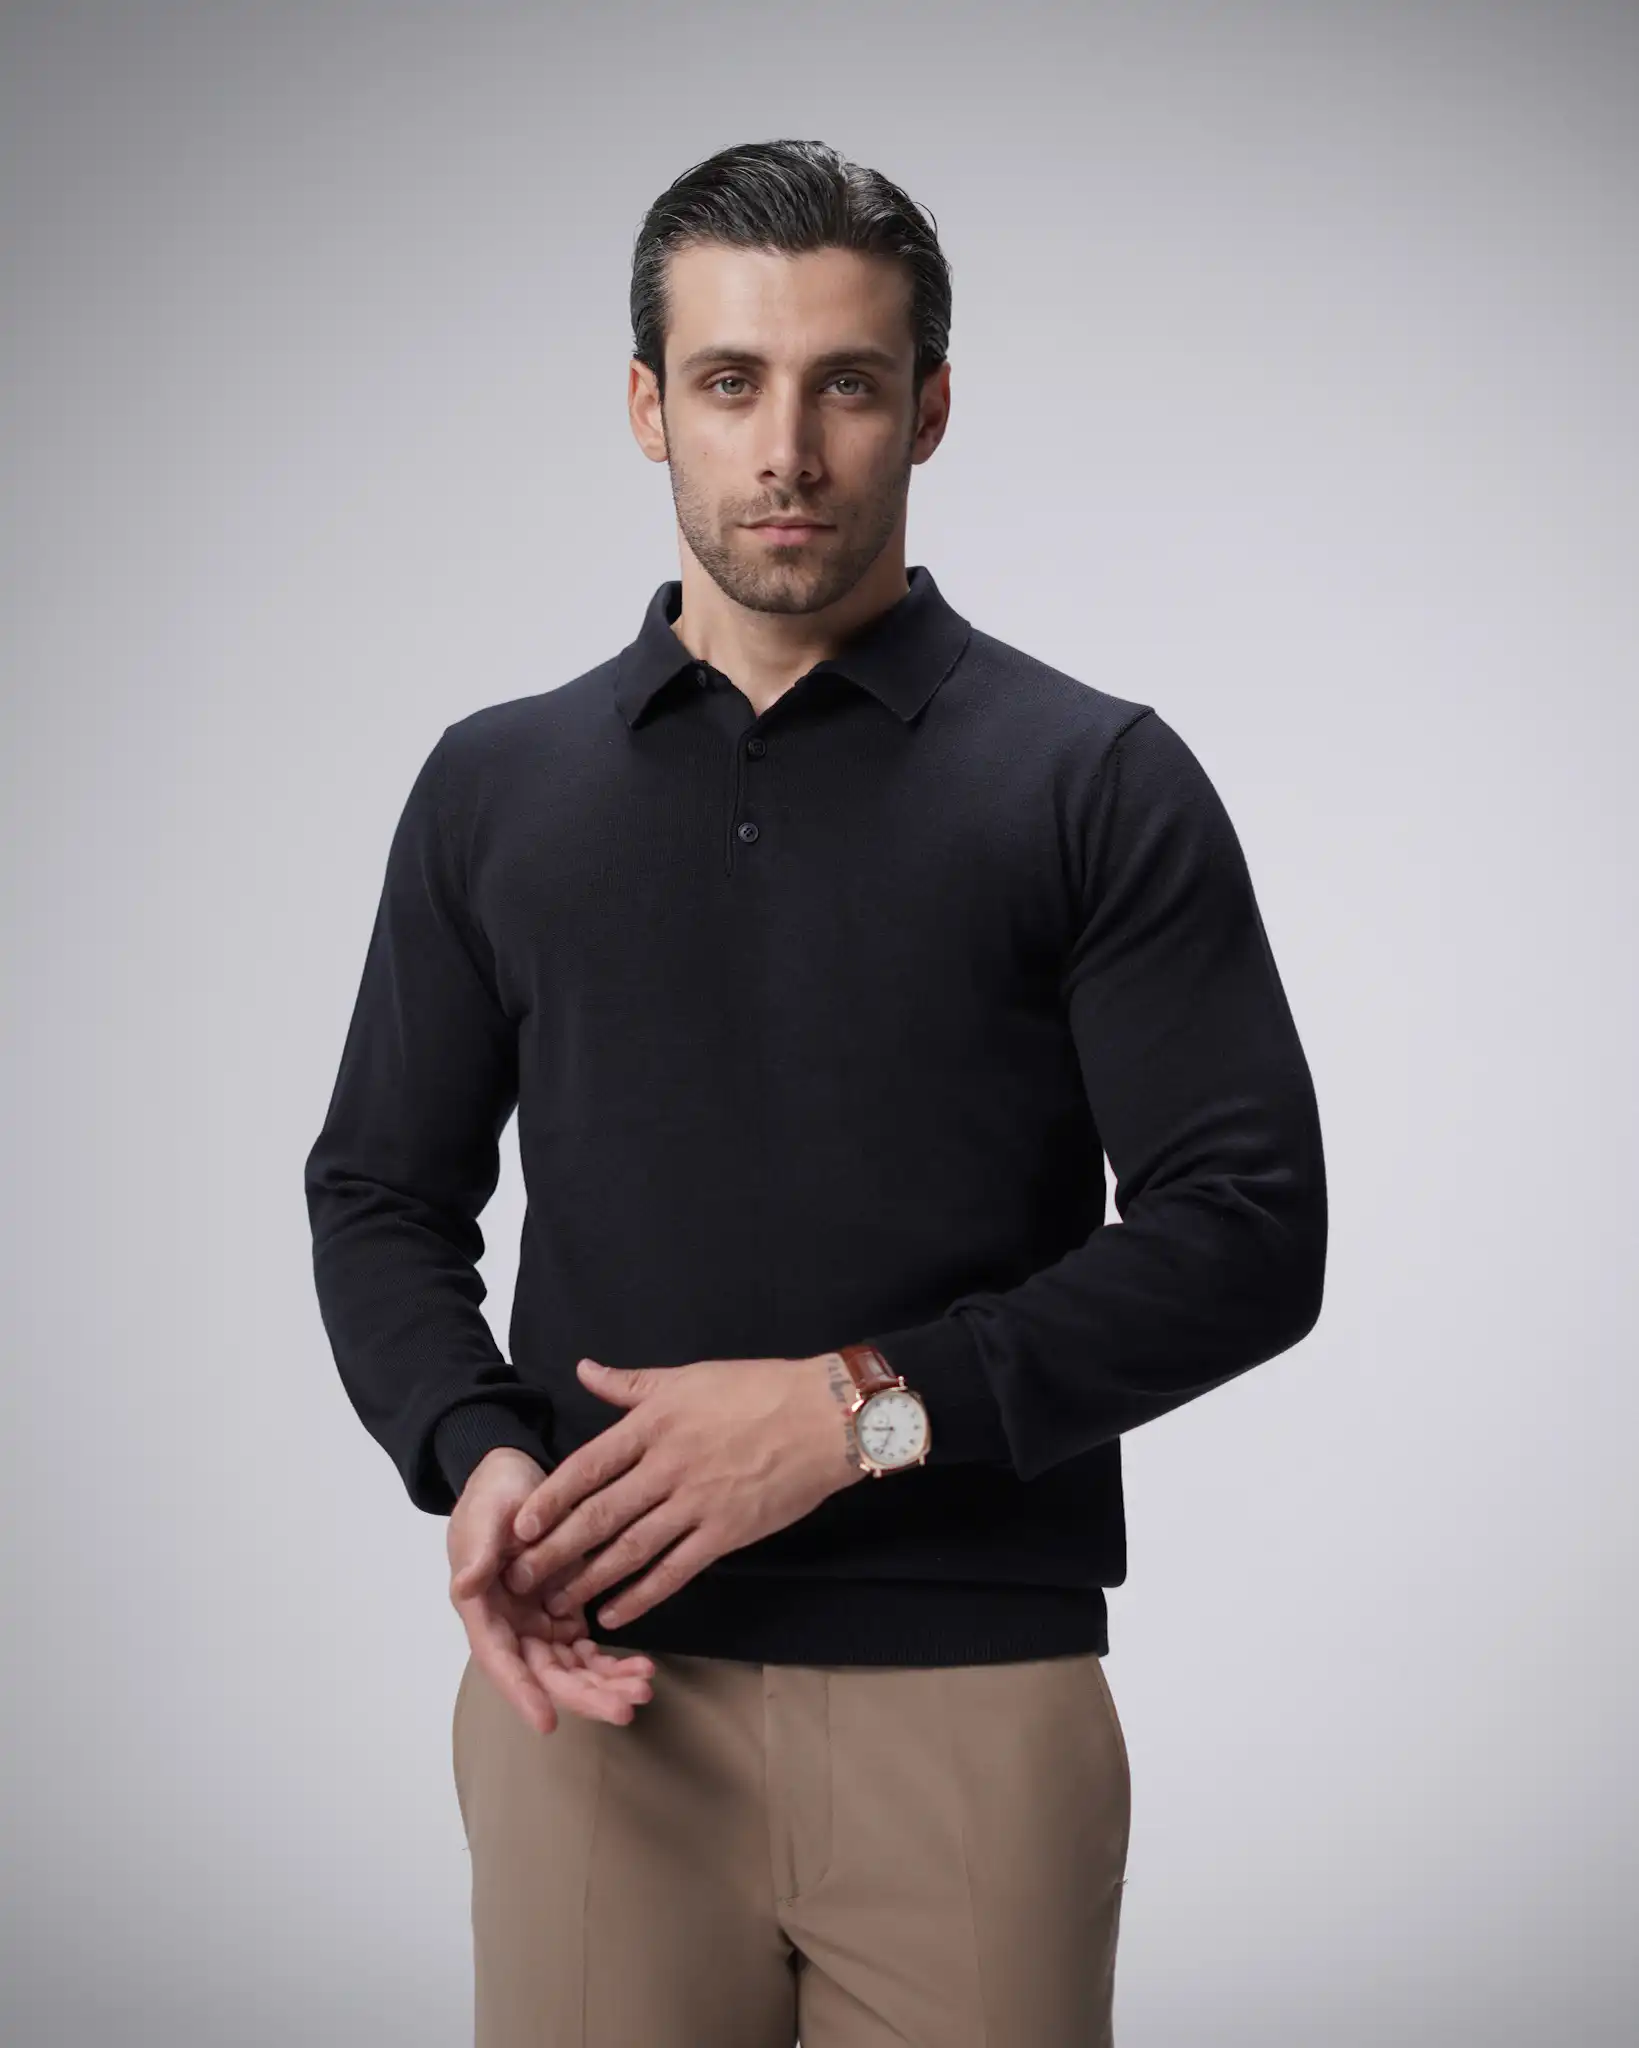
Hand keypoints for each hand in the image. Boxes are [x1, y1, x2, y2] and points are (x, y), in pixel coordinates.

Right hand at [447, 1445, 656, 1735]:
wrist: (517, 1475)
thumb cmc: (493, 1493)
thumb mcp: (483, 1514)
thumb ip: (476, 1550)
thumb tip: (466, 1585)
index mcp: (482, 1607)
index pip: (499, 1659)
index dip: (522, 1692)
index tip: (548, 1722)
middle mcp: (510, 1625)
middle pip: (544, 1673)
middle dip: (584, 1695)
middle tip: (625, 1709)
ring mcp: (538, 1621)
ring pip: (571, 1668)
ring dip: (606, 1684)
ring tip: (644, 1689)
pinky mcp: (564, 1610)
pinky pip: (589, 1648)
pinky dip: (613, 1662)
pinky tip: (643, 1667)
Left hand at [473, 1352, 864, 1630]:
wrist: (825, 1417)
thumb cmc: (757, 1389)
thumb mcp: (688, 1377)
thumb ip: (630, 1384)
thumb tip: (583, 1370)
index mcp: (654, 1423)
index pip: (588, 1467)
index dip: (550, 1499)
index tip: (520, 1527)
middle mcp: (668, 1465)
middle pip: (600, 1515)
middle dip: (556, 1550)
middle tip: (521, 1579)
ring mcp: (697, 1503)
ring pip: (631, 1548)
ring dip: (590, 1580)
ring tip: (558, 1605)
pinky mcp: (726, 1533)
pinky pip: (675, 1570)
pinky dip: (643, 1596)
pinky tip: (616, 1614)